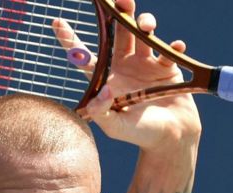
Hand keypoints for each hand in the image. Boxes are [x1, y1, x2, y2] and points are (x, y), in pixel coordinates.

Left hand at [53, 0, 200, 151]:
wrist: (170, 139)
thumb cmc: (138, 134)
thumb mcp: (115, 127)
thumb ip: (103, 111)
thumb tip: (104, 90)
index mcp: (105, 78)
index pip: (84, 55)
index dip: (70, 39)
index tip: (56, 22)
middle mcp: (123, 66)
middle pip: (117, 33)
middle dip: (119, 14)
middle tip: (122, 0)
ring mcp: (145, 64)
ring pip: (142, 34)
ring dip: (145, 22)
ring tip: (147, 25)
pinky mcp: (167, 67)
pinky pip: (169, 50)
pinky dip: (173, 47)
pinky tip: (175, 48)